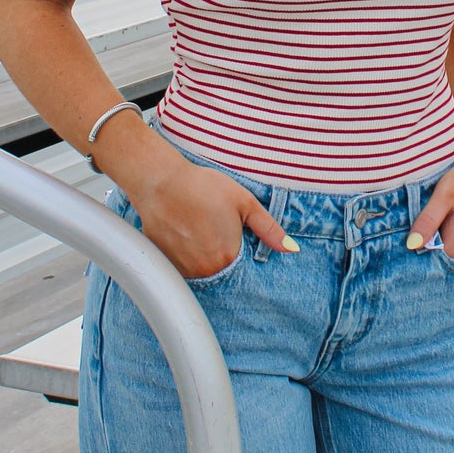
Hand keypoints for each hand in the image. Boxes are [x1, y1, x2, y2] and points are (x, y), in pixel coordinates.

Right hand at [119, 142, 293, 280]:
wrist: (161, 182)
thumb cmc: (203, 187)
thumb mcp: (244, 203)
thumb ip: (269, 229)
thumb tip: (292, 249)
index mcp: (227, 258)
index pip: (243, 269)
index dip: (240, 252)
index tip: (233, 238)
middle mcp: (205, 270)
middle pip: (221, 270)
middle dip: (221, 254)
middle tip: (211, 229)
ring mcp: (182, 269)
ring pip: (200, 269)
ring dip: (202, 257)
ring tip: (196, 229)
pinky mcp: (164, 263)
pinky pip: (180, 267)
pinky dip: (185, 255)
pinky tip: (183, 233)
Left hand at [405, 130, 453, 268]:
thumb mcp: (444, 194)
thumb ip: (428, 221)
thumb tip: (411, 244)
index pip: (425, 262)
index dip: (415, 248)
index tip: (412, 233)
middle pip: (437, 262)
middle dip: (427, 248)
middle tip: (426, 223)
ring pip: (448, 258)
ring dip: (439, 245)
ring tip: (442, 221)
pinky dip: (451, 243)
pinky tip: (452, 224)